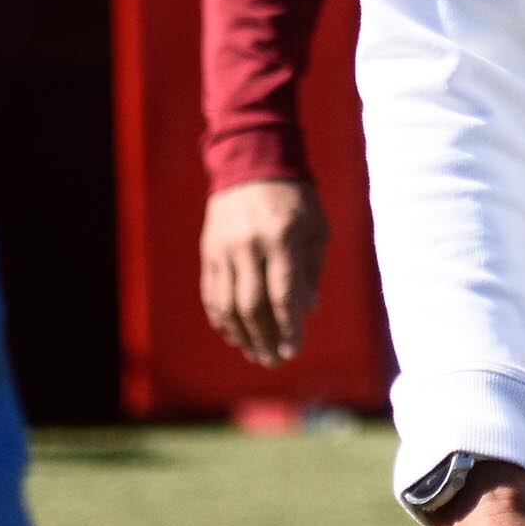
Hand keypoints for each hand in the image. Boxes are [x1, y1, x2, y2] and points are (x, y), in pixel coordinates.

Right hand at [198, 178, 327, 365]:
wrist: (252, 164)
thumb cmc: (295, 199)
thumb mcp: (315, 228)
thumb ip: (310, 271)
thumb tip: (306, 312)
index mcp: (282, 237)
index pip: (283, 293)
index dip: (288, 327)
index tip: (294, 351)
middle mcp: (249, 245)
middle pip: (252, 305)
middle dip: (265, 338)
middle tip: (275, 361)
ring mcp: (224, 249)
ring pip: (228, 304)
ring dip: (242, 335)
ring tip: (256, 354)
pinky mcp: (209, 252)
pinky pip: (212, 294)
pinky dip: (223, 319)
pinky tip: (235, 335)